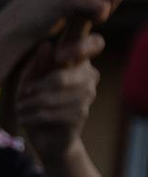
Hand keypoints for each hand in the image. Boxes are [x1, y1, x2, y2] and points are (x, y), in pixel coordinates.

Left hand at [14, 31, 102, 166]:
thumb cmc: (37, 99)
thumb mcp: (31, 79)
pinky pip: (50, 114)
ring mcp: (88, 94)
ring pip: (51, 97)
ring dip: (29, 105)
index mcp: (78, 59)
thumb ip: (39, 64)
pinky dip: (32, 117)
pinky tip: (28, 119)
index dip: (81, 46)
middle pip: (60, 77)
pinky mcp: (81, 113)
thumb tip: (47, 45)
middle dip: (34, 89)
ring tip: (22, 108)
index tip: (60, 56)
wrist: (45, 134)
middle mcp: (89, 74)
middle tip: (22, 95)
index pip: (95, 43)